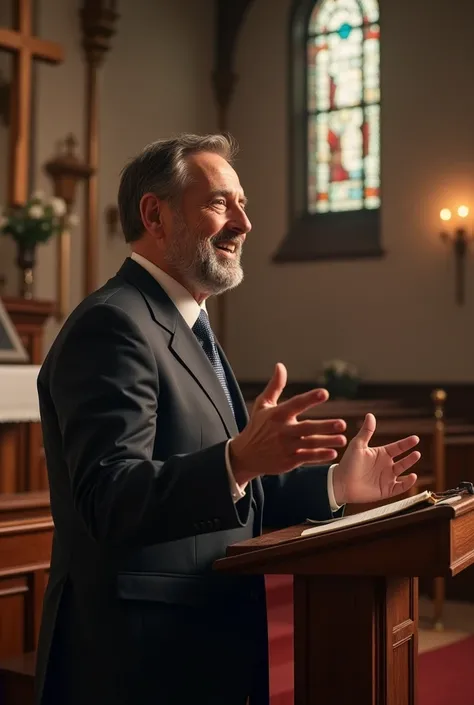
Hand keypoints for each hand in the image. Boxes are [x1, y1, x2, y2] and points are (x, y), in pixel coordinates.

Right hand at [229, 362, 346, 484]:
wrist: (246, 455)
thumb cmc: (257, 426)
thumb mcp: (263, 405)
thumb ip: (275, 386)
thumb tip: (280, 366)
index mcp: (277, 414)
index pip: (296, 404)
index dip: (310, 398)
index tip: (324, 393)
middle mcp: (282, 431)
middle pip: (307, 428)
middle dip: (325, 426)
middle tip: (342, 423)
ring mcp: (286, 447)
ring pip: (310, 444)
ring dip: (327, 442)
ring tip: (343, 439)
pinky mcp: (288, 461)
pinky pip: (307, 458)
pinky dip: (319, 456)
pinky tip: (333, 453)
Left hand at [332, 413, 420, 504]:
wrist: (340, 484)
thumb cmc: (348, 463)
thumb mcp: (357, 445)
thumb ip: (366, 431)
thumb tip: (370, 415)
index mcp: (381, 454)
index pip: (397, 447)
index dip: (406, 443)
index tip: (415, 438)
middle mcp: (386, 466)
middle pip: (403, 460)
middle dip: (410, 456)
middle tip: (417, 452)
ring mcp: (387, 478)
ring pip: (403, 472)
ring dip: (410, 465)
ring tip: (415, 459)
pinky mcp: (387, 490)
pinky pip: (400, 487)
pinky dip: (408, 483)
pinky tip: (413, 477)